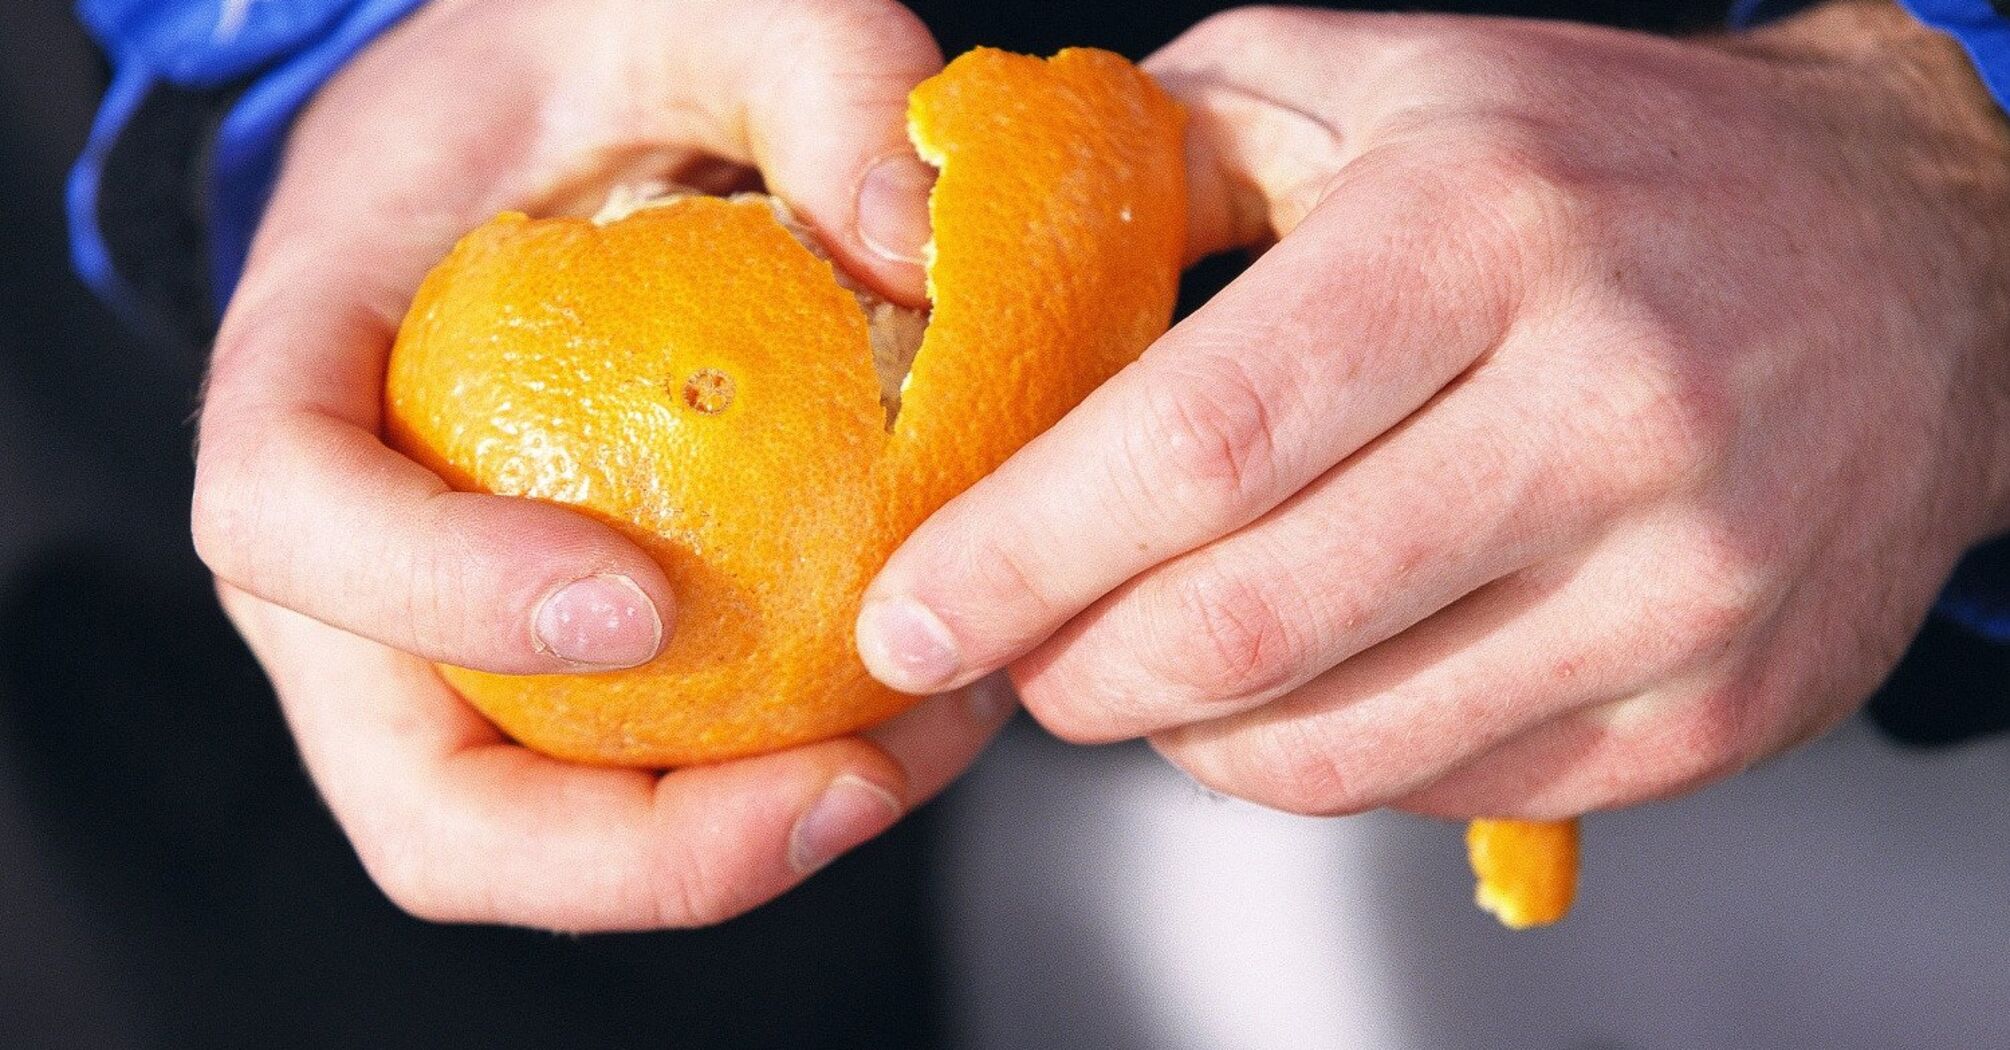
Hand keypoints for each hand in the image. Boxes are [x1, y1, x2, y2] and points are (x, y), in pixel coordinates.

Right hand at [194, 0, 1005, 929]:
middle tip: (844, 790)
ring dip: (728, 846)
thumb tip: (927, 233)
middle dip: (624, 848)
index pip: (283, 513)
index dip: (429, 593)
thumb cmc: (573, 55)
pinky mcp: (555, 662)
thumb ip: (811, 74)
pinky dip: (766, 792)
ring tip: (917, 760)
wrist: (546, 116)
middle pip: (414, 787)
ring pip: (540, 828)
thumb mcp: (694, 6)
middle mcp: (354, 547)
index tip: (635, 603)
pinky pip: (636, 781)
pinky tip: (913, 722)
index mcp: (308, 361)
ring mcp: (451, 629)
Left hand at [857, 2, 2009, 819]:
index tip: (913, 617)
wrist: (1918, 257)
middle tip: (1011, 658)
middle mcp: (1607, 414)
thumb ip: (1176, 150)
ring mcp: (1679, 586)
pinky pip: (1447, 786)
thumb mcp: (1388, 84)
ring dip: (1184, 737)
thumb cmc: (1614, 166)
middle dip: (1075, 675)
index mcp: (1489, 234)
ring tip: (1142, 668)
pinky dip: (1323, 760)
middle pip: (1255, 624)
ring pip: (1342, 748)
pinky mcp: (1717, 708)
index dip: (1025, 550)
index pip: (1204, 439)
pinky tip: (1304, 682)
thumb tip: (979, 250)